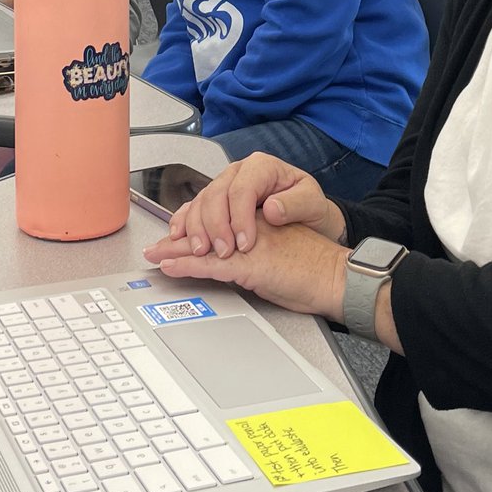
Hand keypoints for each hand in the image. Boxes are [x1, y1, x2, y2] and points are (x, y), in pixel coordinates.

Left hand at [145, 216, 348, 319]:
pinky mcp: (251, 265)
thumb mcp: (282, 245)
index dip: (194, 222)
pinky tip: (171, 266)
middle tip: (157, 245)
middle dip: (179, 235)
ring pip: (204, 241)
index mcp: (259, 217)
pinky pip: (210, 264)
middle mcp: (251, 225)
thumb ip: (259, 241)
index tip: (178, 231)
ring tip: (154, 254)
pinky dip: (187, 265)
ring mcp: (250, 244)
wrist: (336, 278)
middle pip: (206, 224)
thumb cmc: (314, 266)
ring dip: (174, 249)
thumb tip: (237, 252)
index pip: (219, 214)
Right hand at [156, 151, 344, 259]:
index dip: (240, 217)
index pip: (243, 189)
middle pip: (216, 195)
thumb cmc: (309, 208)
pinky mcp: (214, 202)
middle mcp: (238, 173)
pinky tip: (179, 237)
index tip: (245, 243)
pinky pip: (192, 208)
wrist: (306, 218)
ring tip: (201, 251)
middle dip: (215, 226)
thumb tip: (272, 209)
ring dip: (197, 228)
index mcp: (262, 167)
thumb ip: (297, 204)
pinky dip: (183, 223)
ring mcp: (223, 186)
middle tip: (223, 251)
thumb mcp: (313, 203)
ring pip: (200, 202)